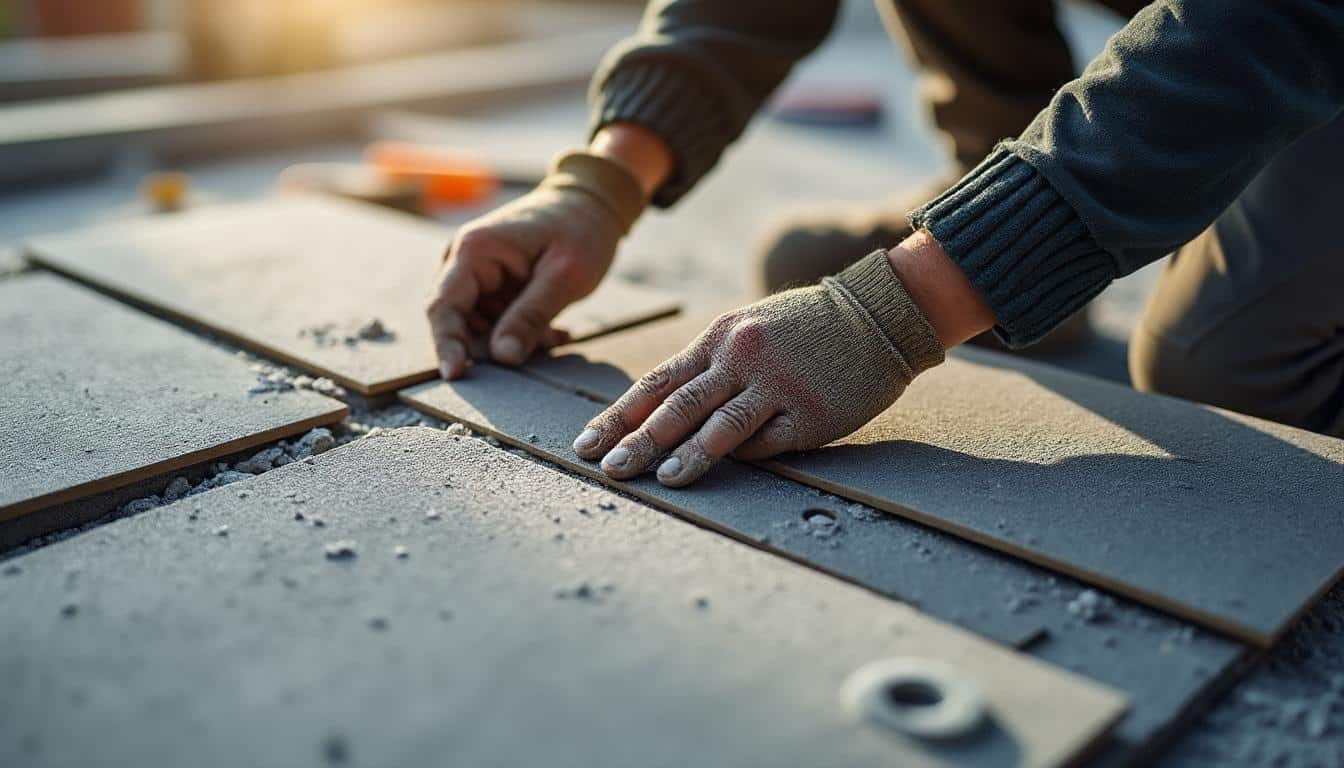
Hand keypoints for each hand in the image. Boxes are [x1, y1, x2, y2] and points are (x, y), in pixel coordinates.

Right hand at [426, 151, 645, 378]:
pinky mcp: (491, 286)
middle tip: (543, 346)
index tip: (456, 375)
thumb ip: (531, 316)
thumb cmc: (581, 230)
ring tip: (556, 334)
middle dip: (496, 345)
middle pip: (459, 322)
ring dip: (516, 341)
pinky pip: (496, 323)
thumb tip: (501, 357)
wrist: (590, 205)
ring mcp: (476, 274)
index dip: (446, 344)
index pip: (443, 306)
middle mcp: (464, 261)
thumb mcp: (565, 276)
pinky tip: (556, 332)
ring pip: (481, 328)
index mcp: (474, 250)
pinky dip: (523, 333)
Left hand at [571, 249, 949, 485]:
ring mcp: (777, 386)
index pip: (656, 382)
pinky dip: (745, 457)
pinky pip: (769, 442)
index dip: (619, 416)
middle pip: (678, 406)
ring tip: (660, 480)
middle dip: (638, 441)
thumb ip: (709, 365)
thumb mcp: (749, 328)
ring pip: (721, 426)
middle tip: (609, 469)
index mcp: (719, 339)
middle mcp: (741, 359)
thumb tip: (661, 412)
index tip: (588, 442)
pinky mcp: (811, 413)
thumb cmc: (804, 326)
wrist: (876, 314)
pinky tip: (724, 473)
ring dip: (688, 455)